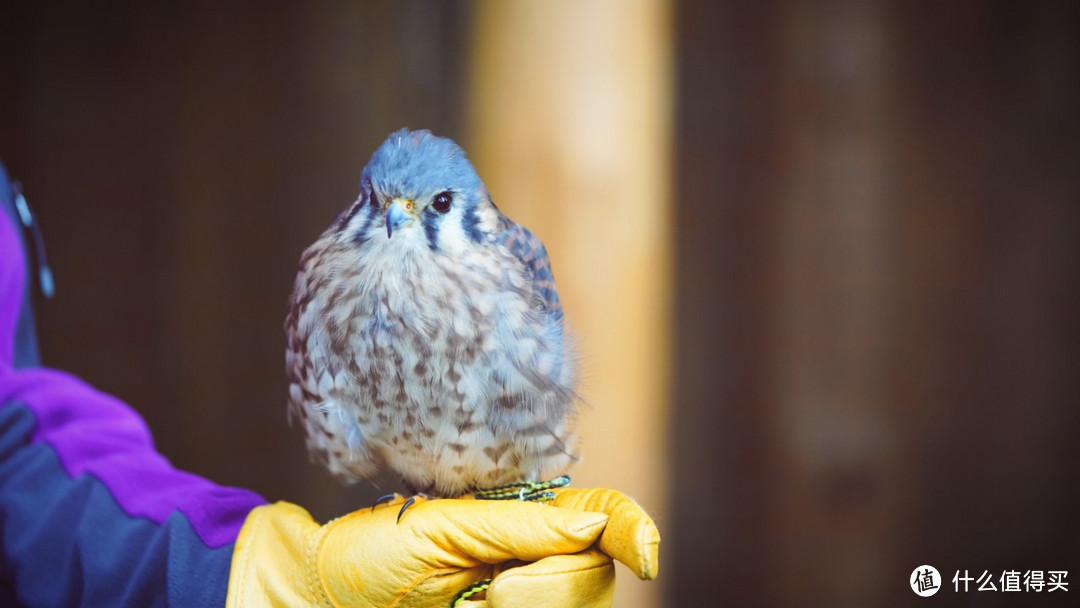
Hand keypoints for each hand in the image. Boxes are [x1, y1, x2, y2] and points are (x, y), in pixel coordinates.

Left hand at [226, 490, 658, 607]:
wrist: (319, 599)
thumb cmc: (369, 554)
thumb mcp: (442, 528)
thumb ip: (521, 525)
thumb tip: (599, 520)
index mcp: (524, 519)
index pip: (603, 517)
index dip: (634, 531)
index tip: (645, 554)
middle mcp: (534, 559)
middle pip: (594, 577)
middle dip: (552, 588)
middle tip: (491, 592)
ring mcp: (523, 598)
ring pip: (577, 606)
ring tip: (475, 605)